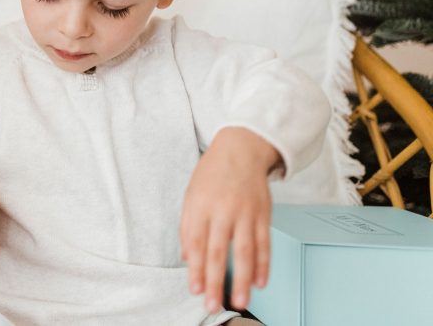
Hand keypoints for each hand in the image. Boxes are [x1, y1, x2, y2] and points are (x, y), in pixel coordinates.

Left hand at [181, 127, 278, 313]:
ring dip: (244, 280)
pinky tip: (261, 282)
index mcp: (200, 206)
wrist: (240, 149)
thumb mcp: (191, 195)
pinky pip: (264, 243)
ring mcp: (245, 213)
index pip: (196, 243)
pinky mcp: (263, 214)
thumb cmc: (212, 174)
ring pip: (245, 252)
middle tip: (214, 304)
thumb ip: (188, 227)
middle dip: (216, 281)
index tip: (195, 290)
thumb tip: (188, 258)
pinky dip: (264, 265)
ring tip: (241, 300)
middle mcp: (222, 210)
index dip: (196, 269)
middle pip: (219, 251)